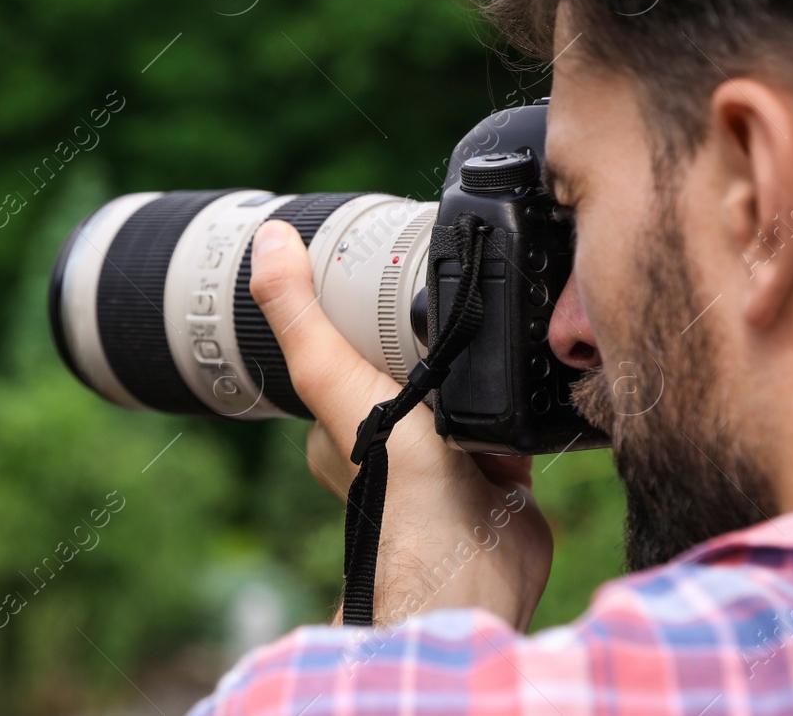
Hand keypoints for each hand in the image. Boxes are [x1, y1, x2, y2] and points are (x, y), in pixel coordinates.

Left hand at [248, 218, 553, 629]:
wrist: (472, 551)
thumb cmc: (395, 478)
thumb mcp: (332, 375)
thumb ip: (299, 312)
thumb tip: (270, 239)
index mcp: (338, 422)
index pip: (345, 353)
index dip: (364, 322)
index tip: (387, 287)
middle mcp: (387, 444)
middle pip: (407, 369)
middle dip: (429, 346)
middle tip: (450, 309)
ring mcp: (442, 461)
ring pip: (458, 395)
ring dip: (475, 375)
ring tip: (487, 342)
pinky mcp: (497, 473)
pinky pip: (507, 423)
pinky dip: (514, 405)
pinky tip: (522, 385)